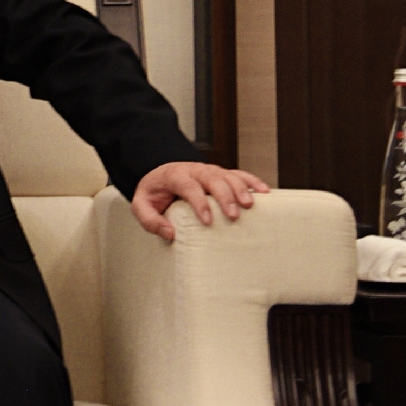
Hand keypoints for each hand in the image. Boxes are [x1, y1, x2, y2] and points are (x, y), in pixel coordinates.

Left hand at [130, 158, 271, 242]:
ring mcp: (210, 171)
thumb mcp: (141, 205)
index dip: (199, 203)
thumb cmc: (154, 192)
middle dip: (225, 197)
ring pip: (228, 175)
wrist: (159, 173)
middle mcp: (195, 170)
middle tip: (233, 216)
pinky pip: (239, 175)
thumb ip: (150, 220)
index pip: (189, 187)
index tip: (208, 221)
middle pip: (213, 179)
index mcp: (175, 176)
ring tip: (250, 205)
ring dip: (241, 189)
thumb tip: (170, 234)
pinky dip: (252, 181)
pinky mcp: (221, 174)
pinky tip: (264, 192)